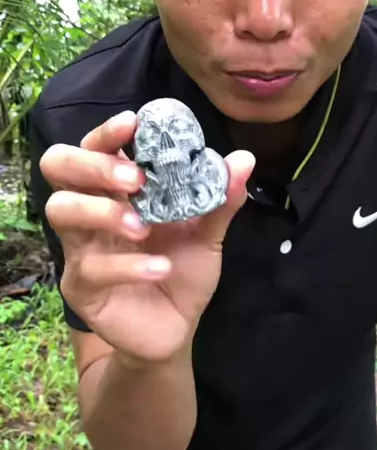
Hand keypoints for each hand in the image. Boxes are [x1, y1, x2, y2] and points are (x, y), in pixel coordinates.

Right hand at [40, 111, 254, 362]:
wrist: (177, 327)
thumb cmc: (182, 269)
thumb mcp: (208, 233)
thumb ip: (221, 198)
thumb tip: (244, 160)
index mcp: (117, 189)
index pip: (94, 146)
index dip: (107, 132)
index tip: (132, 123)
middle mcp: (90, 210)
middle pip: (58, 166)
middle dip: (93, 164)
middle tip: (135, 179)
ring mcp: (80, 247)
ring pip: (61, 210)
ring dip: (103, 211)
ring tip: (143, 227)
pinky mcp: (80, 287)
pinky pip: (90, 268)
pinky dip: (128, 266)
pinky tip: (160, 269)